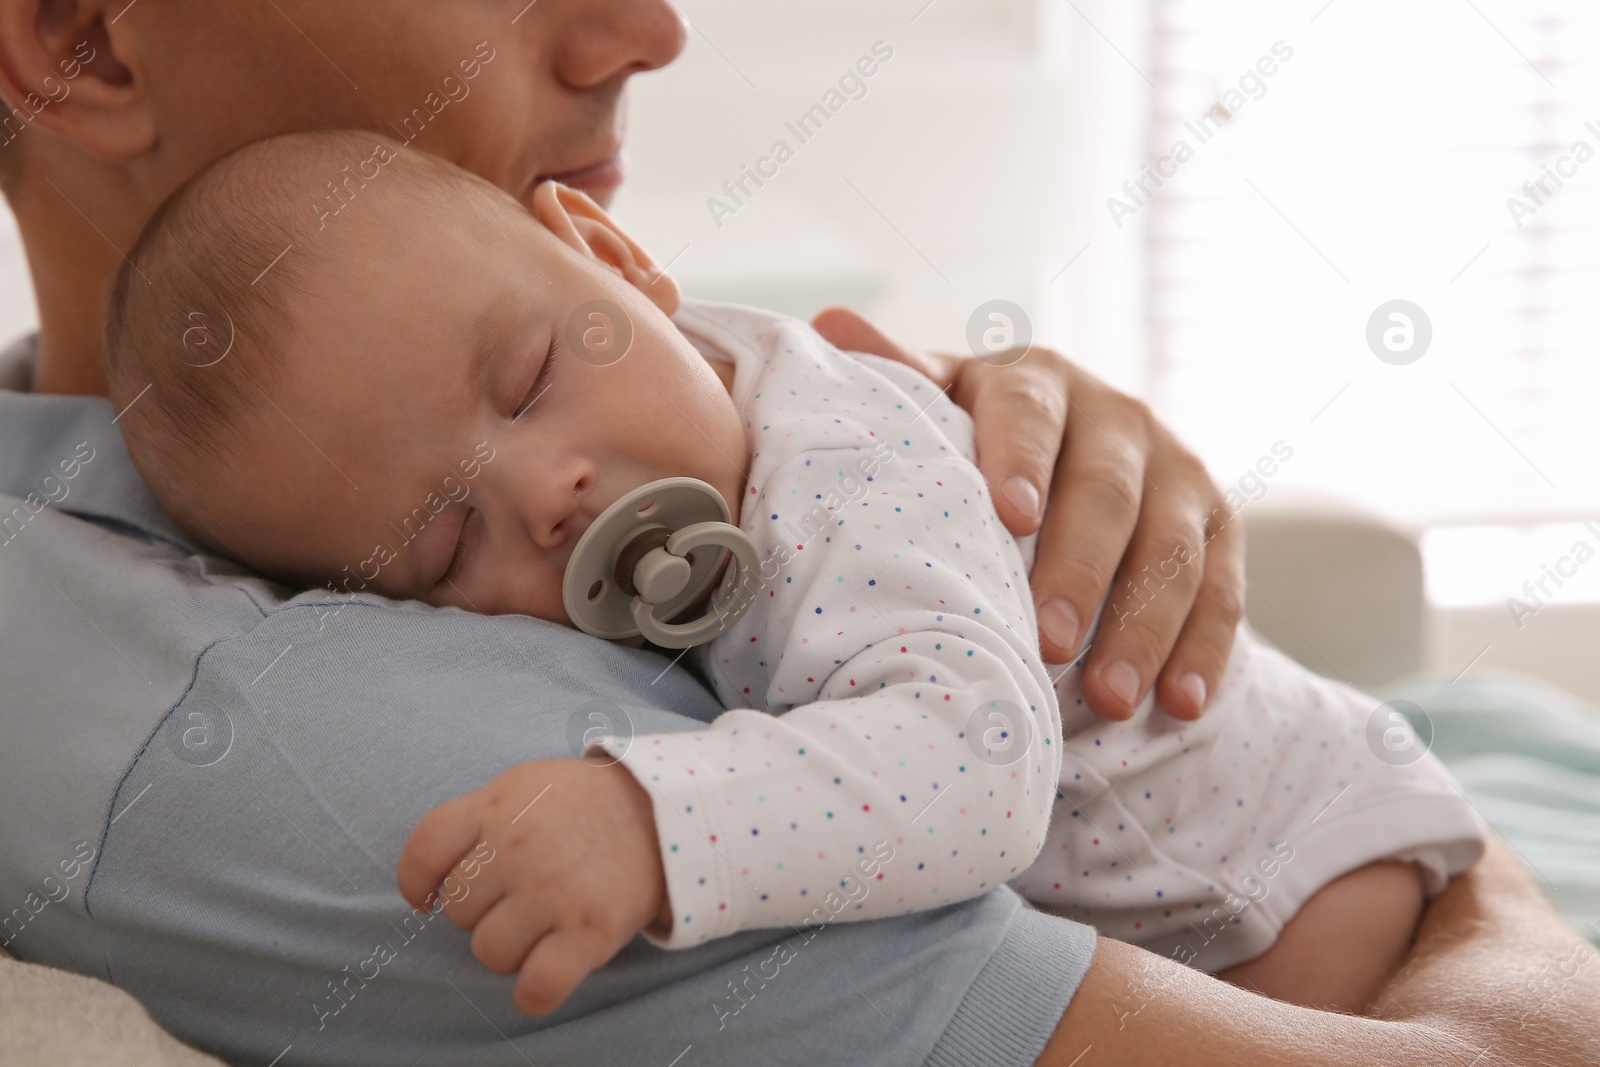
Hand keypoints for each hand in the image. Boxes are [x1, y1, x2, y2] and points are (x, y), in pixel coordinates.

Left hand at [396, 756, 668, 1015]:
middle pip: (459, 912)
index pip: (425, 851)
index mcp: (498, 806)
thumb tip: (430, 883)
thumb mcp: (526, 785)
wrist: (666, 810)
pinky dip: (534, 992)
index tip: (430, 897)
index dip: (418, 883)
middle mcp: (520, 846)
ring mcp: (554, 890)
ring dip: (511, 950)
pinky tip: (546, 974)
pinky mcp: (590, 930)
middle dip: (484, 911)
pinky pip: (535, 987)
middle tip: (521, 897)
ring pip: (490, 953)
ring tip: (543, 926)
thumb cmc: (585, 804)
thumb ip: (477, 820)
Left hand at [811, 308, 1243, 721]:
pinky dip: (1204, 650)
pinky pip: (1222, 591)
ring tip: (1109, 699)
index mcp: (1035, 382)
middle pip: (1107, 491)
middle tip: (1048, 643)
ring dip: (1144, 627)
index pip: (1030, 414)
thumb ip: (896, 380)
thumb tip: (830, 324)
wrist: (1062, 462)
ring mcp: (1177, 471)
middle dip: (1081, 570)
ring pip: (1172, 549)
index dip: (1023, 461)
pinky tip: (1181, 704)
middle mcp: (1117, 417)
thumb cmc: (971, 444)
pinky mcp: (1218, 527)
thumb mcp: (937, 408)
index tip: (1011, 519)